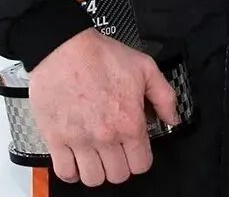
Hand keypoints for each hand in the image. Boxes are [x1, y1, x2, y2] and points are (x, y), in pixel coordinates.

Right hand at [29, 28, 179, 185]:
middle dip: (121, 163)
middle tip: (118, 148)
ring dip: (98, 170)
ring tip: (98, 154)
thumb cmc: (102, 55)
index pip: (141, 164)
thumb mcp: (145, 67)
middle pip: (118, 175)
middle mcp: (105, 137)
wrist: (64, 48)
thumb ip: (164, 96)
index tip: (136, 146)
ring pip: (93, 179)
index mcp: (129, 122)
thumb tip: (173, 119)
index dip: (142, 156)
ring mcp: (79, 141)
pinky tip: (77, 158)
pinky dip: (73, 171)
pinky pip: (66, 173)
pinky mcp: (56, 140)